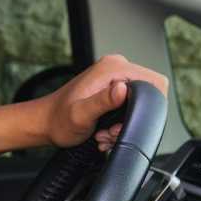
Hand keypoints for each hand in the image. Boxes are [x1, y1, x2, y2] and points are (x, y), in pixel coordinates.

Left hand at [39, 55, 168, 150]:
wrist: (45, 122)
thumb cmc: (58, 119)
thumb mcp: (81, 114)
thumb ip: (102, 101)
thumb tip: (123, 89)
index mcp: (112, 68)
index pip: (154, 81)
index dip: (149, 106)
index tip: (125, 121)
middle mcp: (115, 67)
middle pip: (148, 95)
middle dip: (133, 119)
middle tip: (111, 130)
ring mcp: (114, 77)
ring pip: (139, 105)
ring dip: (124, 124)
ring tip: (105, 133)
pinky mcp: (111, 88)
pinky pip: (128, 107)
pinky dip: (119, 123)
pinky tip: (105, 131)